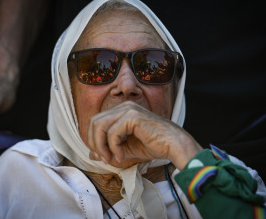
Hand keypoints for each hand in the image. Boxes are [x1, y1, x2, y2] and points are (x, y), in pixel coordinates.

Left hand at [87, 101, 201, 169]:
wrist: (174, 145)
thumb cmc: (154, 145)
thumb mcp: (126, 148)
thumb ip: (109, 149)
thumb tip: (92, 155)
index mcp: (121, 110)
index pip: (96, 121)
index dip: (93, 139)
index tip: (102, 155)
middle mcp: (123, 106)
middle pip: (94, 121)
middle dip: (94, 142)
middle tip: (104, 157)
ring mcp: (128, 109)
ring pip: (100, 125)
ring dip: (101, 145)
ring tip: (111, 158)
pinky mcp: (133, 116)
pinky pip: (113, 132)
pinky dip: (114, 147)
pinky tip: (122, 156)